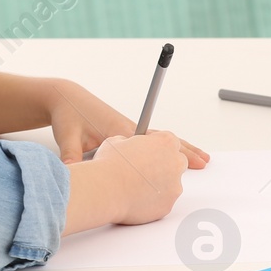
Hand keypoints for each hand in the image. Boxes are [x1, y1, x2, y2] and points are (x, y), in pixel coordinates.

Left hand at [45, 79, 209, 168]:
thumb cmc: (68, 115)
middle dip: (185, 150)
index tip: (189, 160)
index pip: (151, 143)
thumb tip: (70, 173)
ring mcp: (127, 128)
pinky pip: (150, 139)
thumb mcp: (67, 137)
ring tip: (199, 156)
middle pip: (164, 139)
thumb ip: (72, 157)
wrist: (64, 98)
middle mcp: (127, 127)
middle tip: (205, 160)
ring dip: (179, 147)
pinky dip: (164, 146)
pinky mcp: (123, 129)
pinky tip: (171, 155)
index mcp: (119, 129)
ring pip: (160, 139)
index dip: (171, 153)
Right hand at [92, 131, 187, 224]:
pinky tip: (137, 199)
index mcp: (165, 142)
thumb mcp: (117, 142)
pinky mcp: (168, 205)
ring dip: (159, 185)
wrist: (106, 190)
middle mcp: (175, 162)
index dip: (158, 148)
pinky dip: (153, 202)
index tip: (150, 152)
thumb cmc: (110, 165)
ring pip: (171, 185)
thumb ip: (130, 143)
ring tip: (137, 187)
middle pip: (177, 162)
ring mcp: (174, 185)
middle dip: (164, 166)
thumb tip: (127, 147)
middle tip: (145, 170)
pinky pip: (163, 202)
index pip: (171, 142)